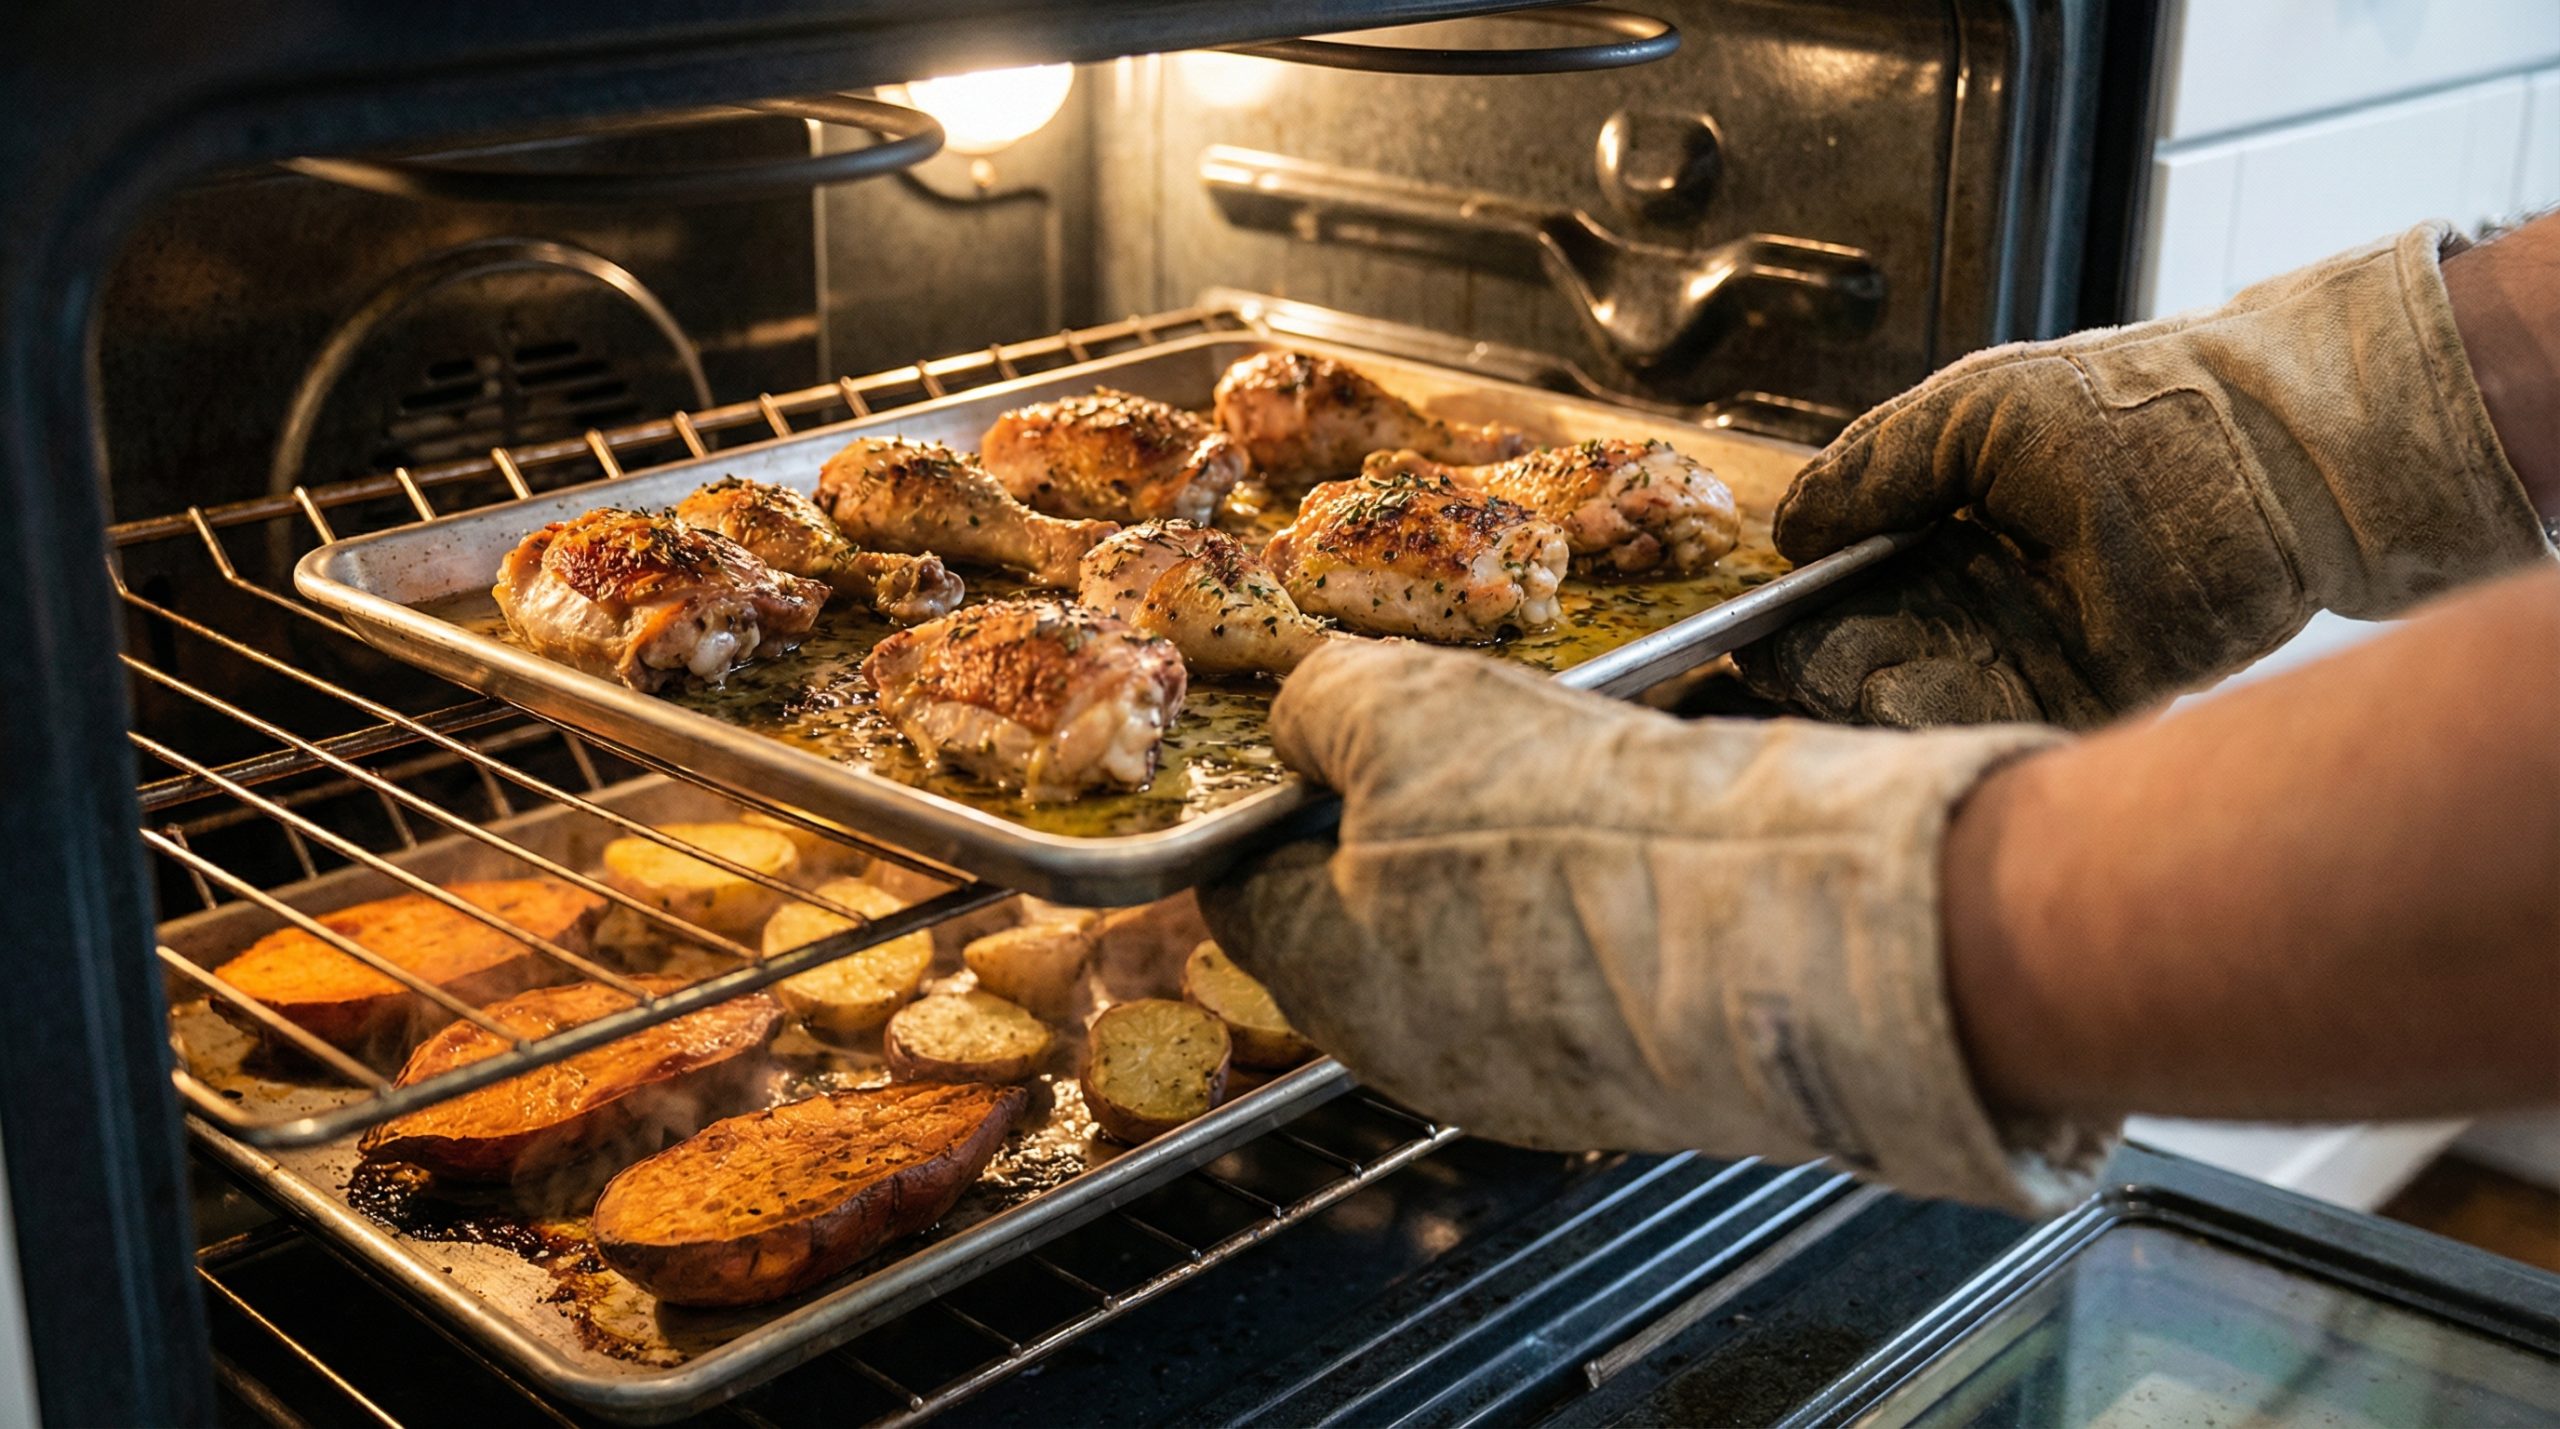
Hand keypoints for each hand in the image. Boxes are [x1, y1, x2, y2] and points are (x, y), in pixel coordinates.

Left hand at [1200, 639, 2108, 1213]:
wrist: (1783, 929)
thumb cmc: (1566, 829)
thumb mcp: (1402, 711)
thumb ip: (1322, 704)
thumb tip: (1306, 713)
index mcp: (1324, 975)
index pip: (1243, 884)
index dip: (1273, 791)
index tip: (1316, 730)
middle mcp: (1413, 1051)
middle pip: (1367, 910)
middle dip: (1400, 812)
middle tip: (1457, 729)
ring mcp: (1531, 1071)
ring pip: (1486, 930)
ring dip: (1511, 843)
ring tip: (1566, 761)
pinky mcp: (1639, 1068)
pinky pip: (1590, 957)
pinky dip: (1602, 887)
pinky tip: (1644, 824)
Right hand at [1742, 222, 2550, 728]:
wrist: (2270, 442)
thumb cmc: (2132, 402)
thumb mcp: (1971, 411)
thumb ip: (1873, 466)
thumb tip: (1789, 528)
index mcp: (1951, 531)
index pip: (1848, 593)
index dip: (1794, 618)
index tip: (1740, 640)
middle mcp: (1983, 601)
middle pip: (1870, 655)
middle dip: (1808, 670)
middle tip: (1751, 678)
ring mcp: (2032, 656)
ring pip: (1918, 698)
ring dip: (1855, 699)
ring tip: (1798, 688)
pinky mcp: (2085, 702)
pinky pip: (1990, 727)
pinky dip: (1931, 721)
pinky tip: (1877, 701)